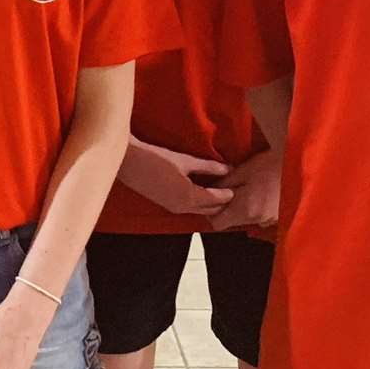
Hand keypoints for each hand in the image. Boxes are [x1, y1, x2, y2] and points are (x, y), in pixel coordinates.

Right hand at [116, 137, 234, 215]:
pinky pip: (190, 208)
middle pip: (210, 210)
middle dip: (223, 203)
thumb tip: (229, 168)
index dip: (228, 194)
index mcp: (189, 197)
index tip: (240, 187)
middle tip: (235, 191)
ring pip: (200, 211)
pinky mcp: (167, 206)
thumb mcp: (184, 160)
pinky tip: (204, 192)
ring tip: (222, 192)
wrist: (129, 162)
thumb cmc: (156, 157)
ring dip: (211, 204)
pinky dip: (200, 203)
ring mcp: (174, 209)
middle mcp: (183, 208)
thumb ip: (207, 167)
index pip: (216, 200)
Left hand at [208, 148, 281, 230]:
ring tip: (248, 189)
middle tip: (230, 190)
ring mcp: (271, 220)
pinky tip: (261, 194)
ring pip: (247, 220)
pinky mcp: (280, 217)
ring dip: (244, 209)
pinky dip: (257, 209)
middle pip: (233, 223)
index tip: (213, 199)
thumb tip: (209, 192)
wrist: (298, 162)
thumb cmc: (268, 164)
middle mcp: (258, 220)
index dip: (212, 213)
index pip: (218, 224)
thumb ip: (223, 185)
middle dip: (228, 209)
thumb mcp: (241, 171)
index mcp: (245, 210)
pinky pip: (261, 217)